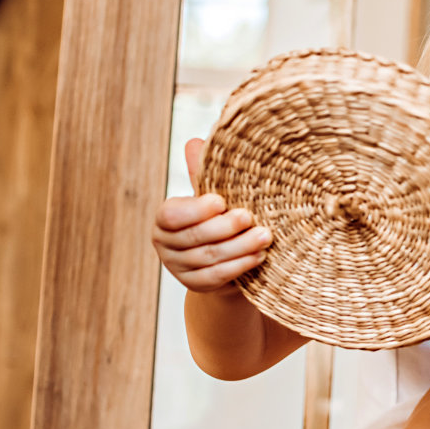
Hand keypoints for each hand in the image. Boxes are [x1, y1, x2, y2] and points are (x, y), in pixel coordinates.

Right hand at [152, 138, 271, 292]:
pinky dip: (240, 265)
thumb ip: (203, 174)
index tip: (221, 201)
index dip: (196, 209)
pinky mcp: (196, 286)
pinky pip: (218, 276)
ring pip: (210, 258)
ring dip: (240, 247)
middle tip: (249, 217)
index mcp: (164, 219)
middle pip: (195, 238)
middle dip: (225, 227)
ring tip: (265, 236)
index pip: (172, 215)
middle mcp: (165, 245)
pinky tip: (259, 255)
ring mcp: (179, 269)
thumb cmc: (218, 219)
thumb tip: (195, 142)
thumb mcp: (212, 198)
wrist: (225, 259)